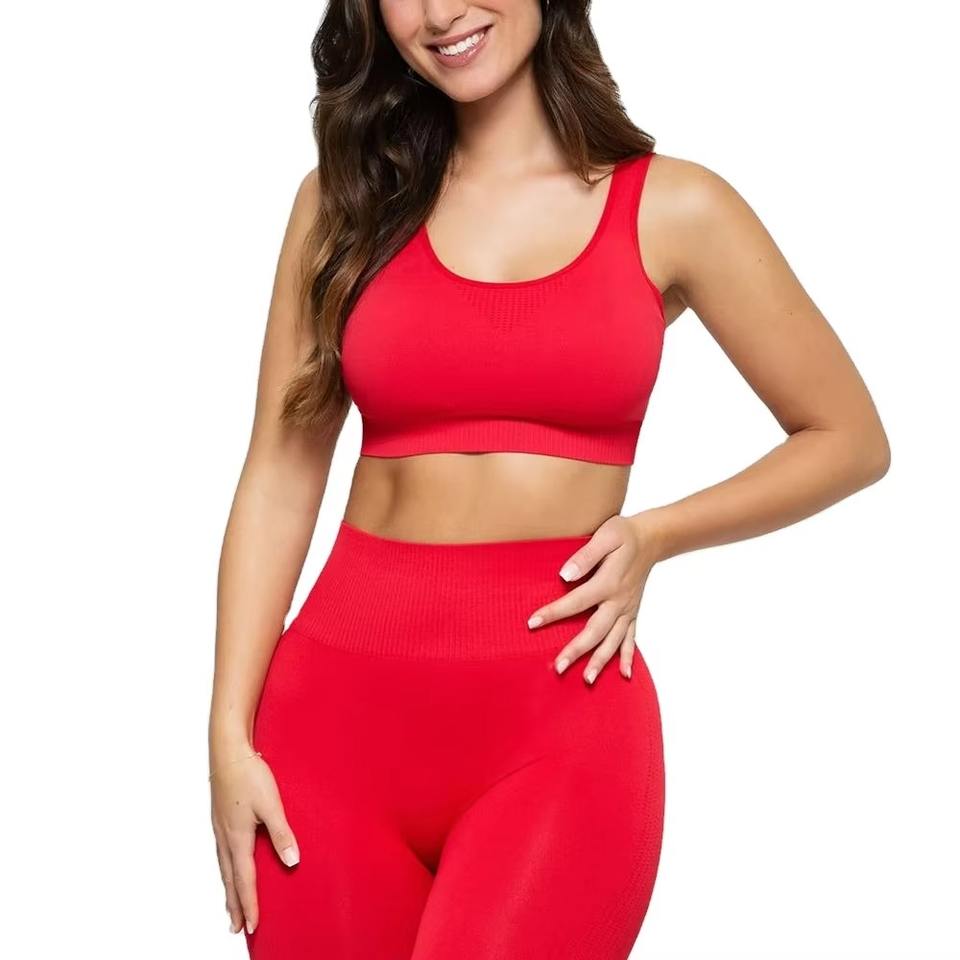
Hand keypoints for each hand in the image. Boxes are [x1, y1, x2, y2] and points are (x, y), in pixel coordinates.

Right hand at [209, 743, 299, 935]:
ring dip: (228, 889)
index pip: (244, 880)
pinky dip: (225, 870)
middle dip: (234, 905)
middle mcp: (225, 837)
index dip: (250, 904)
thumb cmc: (249, 776)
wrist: (228, 751)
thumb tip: (292, 862)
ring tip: (230, 906)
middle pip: (229, 879)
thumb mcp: (271, 805)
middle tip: (237, 929)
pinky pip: (222, 853)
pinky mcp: (220, 818)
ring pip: (224, 867)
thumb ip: (282, 834)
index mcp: (237, 838)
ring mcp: (220, 828)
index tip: (252, 927)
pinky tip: (228, 867)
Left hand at [526, 512, 664, 682]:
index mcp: (609, 582)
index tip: (532, 623)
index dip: (554, 613)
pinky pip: (632, 638)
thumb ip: (585, 556)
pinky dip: (629, 657)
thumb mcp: (605, 536)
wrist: (652, 538)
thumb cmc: (623, 534)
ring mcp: (628, 609)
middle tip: (558, 667)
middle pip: (596, 630)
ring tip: (588, 680)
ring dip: (601, 661)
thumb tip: (565, 575)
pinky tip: (625, 675)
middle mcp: (619, 600)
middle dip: (577, 650)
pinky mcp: (633, 612)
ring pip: (614, 640)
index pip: (577, 601)